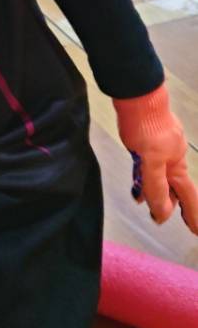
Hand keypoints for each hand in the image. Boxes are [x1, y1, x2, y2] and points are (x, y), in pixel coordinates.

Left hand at [114, 82, 197, 233]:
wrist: (137, 96)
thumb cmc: (147, 124)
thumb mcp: (150, 161)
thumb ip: (156, 187)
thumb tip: (162, 212)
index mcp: (177, 166)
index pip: (187, 197)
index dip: (191, 215)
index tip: (196, 231)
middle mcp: (173, 158)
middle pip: (173, 188)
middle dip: (169, 204)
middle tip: (160, 217)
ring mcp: (162, 148)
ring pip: (160, 175)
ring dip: (153, 189)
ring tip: (143, 201)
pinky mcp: (149, 139)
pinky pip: (150, 163)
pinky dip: (145, 174)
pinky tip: (136, 177)